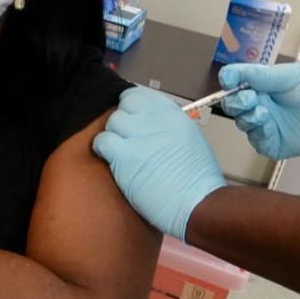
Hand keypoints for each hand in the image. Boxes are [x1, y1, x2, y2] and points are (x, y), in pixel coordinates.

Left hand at [93, 86, 226, 241]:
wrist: (197, 203)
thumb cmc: (197, 182)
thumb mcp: (190, 141)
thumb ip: (167, 128)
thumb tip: (148, 125)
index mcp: (174, 116)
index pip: (142, 95)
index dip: (132, 106)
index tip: (130, 116)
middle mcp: (156, 120)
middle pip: (126, 105)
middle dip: (123, 120)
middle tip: (126, 137)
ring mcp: (140, 135)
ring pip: (112, 121)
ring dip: (113, 135)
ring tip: (120, 151)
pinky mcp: (125, 155)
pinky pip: (102, 141)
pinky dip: (102, 149)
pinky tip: (111, 160)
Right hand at [218, 63, 299, 159]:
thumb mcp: (290, 76)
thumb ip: (261, 76)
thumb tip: (228, 74)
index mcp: (259, 86)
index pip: (234, 83)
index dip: (228, 81)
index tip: (229, 80)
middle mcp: (257, 105)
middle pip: (233, 105)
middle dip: (236, 101)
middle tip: (249, 98)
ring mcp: (263, 125)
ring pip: (242, 122)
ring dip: (247, 116)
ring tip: (263, 112)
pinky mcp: (271, 143)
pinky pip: (256, 140)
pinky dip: (258, 132)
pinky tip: (267, 124)